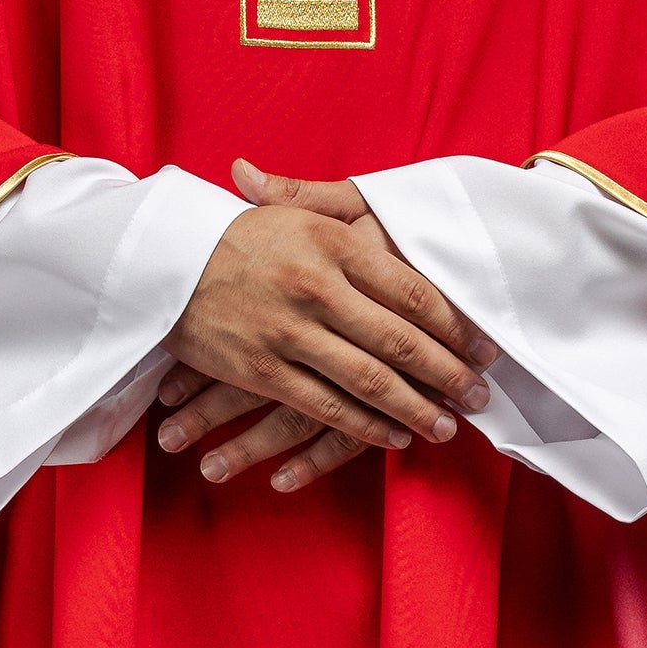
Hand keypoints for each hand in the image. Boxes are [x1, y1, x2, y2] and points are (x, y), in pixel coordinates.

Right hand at [156, 159, 498, 495]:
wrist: (161, 262)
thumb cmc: (235, 234)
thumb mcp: (291, 210)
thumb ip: (345, 214)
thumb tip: (396, 211)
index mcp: (332, 243)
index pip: (412, 290)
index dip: (455, 324)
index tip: (484, 347)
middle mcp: (317, 287)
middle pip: (400, 340)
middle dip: (449, 374)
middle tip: (481, 395)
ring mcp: (290, 333)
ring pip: (370, 381)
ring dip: (417, 409)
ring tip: (448, 427)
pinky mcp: (263, 370)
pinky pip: (326, 406)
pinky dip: (366, 425)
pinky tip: (395, 437)